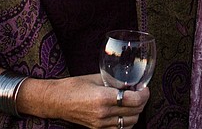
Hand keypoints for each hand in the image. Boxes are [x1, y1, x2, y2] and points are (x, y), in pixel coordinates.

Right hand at [32, 73, 148, 128]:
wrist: (56, 101)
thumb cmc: (74, 86)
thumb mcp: (97, 78)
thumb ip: (115, 80)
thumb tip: (131, 82)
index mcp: (103, 97)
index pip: (134, 100)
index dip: (144, 93)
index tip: (145, 88)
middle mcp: (103, 113)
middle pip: (135, 111)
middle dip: (142, 101)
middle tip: (142, 93)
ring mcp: (101, 124)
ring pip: (130, 122)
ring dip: (136, 112)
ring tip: (134, 102)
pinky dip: (127, 122)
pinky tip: (125, 112)